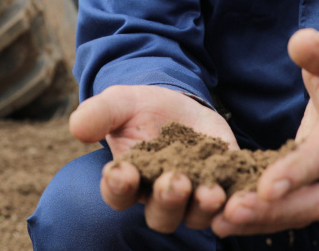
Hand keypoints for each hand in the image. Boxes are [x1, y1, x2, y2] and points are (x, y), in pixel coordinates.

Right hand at [69, 84, 237, 232]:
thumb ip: (99, 114)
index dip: (118, 186)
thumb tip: (77, 126)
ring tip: (210, 190)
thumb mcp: (119, 103)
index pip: (117, 193)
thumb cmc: (141, 109)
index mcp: (128, 181)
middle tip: (174, 181)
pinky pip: (230, 205)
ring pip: (196, 215)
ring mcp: (193, 197)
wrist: (179, 105)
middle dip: (167, 200)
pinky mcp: (224, 188)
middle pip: (160, 213)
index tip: (121, 172)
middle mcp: (159, 198)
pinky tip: (241, 194)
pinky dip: (235, 203)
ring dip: (203, 206)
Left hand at [211, 29, 318, 236]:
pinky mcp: (312, 185)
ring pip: (302, 212)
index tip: (265, 186)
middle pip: (317, 199)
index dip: (298, 170)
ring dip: (262, 220)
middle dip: (277, 210)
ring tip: (220, 221)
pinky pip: (290, 209)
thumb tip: (300, 43)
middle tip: (232, 211)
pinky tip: (225, 219)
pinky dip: (260, 218)